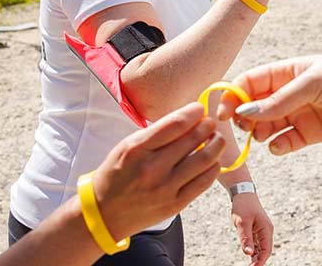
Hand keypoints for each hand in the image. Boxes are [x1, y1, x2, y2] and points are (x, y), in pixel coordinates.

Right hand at [94, 103, 225, 239]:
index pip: (176, 124)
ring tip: (215, 139)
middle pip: (195, 138)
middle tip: (209, 123)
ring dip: (217, 144)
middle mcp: (152, 169)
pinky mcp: (175, 204)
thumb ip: (157, 132)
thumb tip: (190, 117)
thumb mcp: (127, 146)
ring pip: (206, 159)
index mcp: (137, 150)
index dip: (194, 112)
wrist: (104, 214)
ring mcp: (165, 188)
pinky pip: (205, 180)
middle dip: (208, 126)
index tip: (200, 109)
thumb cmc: (117, 174)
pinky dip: (214, 166)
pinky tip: (212, 160)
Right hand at [218, 54, 321, 155]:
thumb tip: (245, 113)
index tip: (224, 112)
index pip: (250, 82)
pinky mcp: (310, 132)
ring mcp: (299, 113)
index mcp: (288, 71)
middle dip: (243, 118)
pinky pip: (285, 142)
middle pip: (253, 106)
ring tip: (263, 135)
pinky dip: (278, 146)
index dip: (233, 96)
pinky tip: (281, 145)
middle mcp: (289, 92)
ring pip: (266, 126)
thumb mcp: (313, 83)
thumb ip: (279, 99)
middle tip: (243, 128)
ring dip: (259, 133)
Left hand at [230, 191, 272, 264]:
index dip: (261, 261)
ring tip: (249, 265)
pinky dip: (253, 250)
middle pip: (265, 250)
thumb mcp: (242, 223)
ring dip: (256, 257)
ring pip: (261, 248)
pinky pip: (256, 243)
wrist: (243, 193)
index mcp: (266, 229)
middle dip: (259, 260)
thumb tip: (248, 253)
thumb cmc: (243, 207)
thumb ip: (246, 238)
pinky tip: (248, 256)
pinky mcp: (256, 230)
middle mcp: (266, 231)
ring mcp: (262, 230)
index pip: (267, 250)